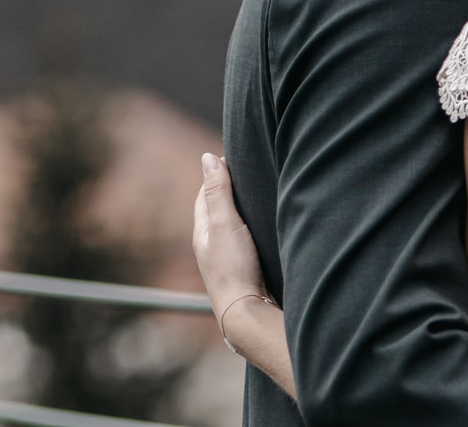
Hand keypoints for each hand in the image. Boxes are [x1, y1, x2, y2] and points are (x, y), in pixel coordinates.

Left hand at [194, 153, 268, 311]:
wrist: (245, 311)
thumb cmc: (233, 267)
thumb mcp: (225, 223)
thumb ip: (218, 191)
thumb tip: (207, 158)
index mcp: (203, 231)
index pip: (205, 194)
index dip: (217, 175)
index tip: (232, 157)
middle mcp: (211, 245)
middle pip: (217, 210)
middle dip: (227, 191)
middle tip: (246, 172)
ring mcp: (227, 259)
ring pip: (231, 227)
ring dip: (241, 211)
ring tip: (257, 197)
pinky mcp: (244, 270)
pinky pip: (244, 241)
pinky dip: (251, 228)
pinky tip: (265, 230)